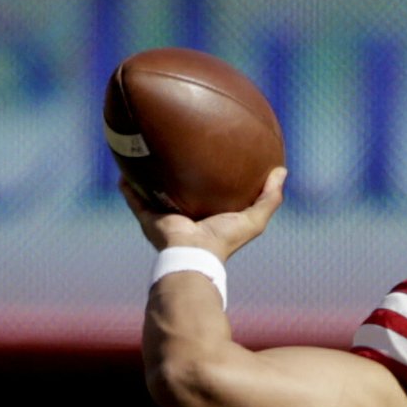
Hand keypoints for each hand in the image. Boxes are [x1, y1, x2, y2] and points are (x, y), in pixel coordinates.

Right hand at [121, 164, 285, 260]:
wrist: (194, 256)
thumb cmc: (224, 240)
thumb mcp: (254, 219)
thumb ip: (269, 197)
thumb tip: (282, 170)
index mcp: (207, 217)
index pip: (209, 194)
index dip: (210, 178)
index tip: (212, 158)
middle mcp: (185, 217)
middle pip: (180, 191)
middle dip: (178, 174)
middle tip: (177, 150)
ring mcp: (165, 218)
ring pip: (154, 192)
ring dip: (149, 176)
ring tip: (145, 153)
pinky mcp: (148, 219)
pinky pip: (135, 199)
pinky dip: (128, 187)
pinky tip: (123, 170)